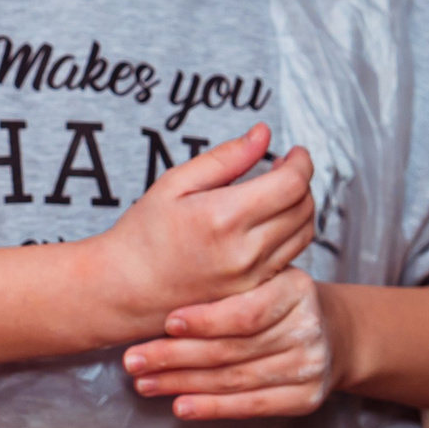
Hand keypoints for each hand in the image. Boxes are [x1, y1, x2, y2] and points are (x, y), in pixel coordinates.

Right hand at [87, 125, 314, 339]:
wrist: (124, 290)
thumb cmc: (143, 234)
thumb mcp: (175, 184)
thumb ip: (225, 158)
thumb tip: (263, 134)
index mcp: (224, 217)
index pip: (292, 183)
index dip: (301, 162)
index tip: (295, 153)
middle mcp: (245, 252)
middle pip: (304, 207)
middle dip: (302, 182)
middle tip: (284, 170)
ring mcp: (252, 277)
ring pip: (304, 234)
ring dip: (301, 208)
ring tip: (279, 195)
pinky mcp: (252, 294)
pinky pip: (291, 258)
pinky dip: (291, 235)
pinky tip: (269, 224)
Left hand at [122, 267, 344, 419]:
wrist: (332, 333)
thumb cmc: (278, 302)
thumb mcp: (262, 280)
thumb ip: (225, 287)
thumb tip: (157, 301)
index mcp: (296, 288)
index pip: (246, 312)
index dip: (204, 321)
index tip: (165, 323)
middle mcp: (307, 328)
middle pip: (232, 349)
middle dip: (176, 356)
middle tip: (134, 361)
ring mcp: (310, 366)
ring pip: (235, 379)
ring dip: (183, 384)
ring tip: (146, 383)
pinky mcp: (306, 398)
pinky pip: (251, 406)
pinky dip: (212, 408)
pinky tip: (181, 405)